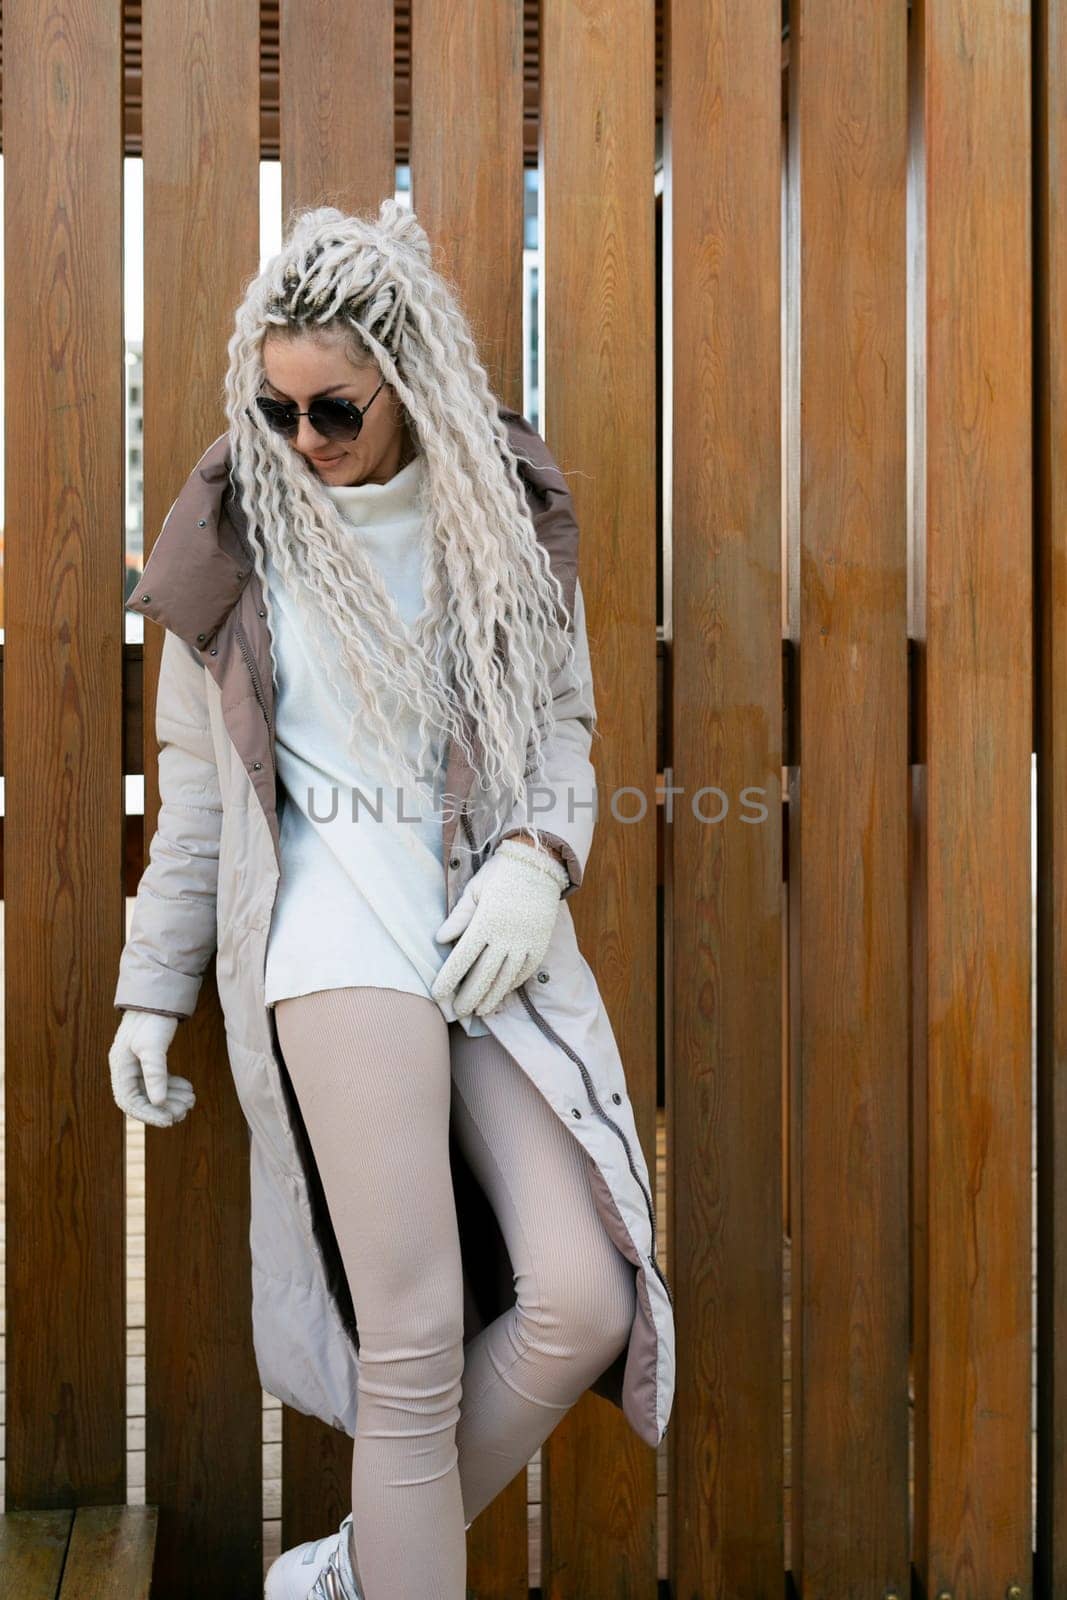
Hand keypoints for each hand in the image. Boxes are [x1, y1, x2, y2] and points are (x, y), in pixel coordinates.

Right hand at [108, 1010, 192, 1127]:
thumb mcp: (153, 1045)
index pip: (130, 1102)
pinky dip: (173, 1088)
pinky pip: (159, 1082)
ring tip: (191, 1100)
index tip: (169, 1121)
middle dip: (165, 1108)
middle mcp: (126, 1069)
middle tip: (186, 1109)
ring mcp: (137, 1065)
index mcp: (120, 1067)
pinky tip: (188, 1088)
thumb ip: (155, 1073)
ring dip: (171, 1099)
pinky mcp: (149, 1061)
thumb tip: (158, 1101)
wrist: (157, 997)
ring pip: (153, 1092)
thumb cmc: (152, 1019)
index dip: (149, 1115)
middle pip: (143, 1099)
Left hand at [432, 837, 569, 1017]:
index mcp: (485, 922)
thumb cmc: (500, 874)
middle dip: (469, 996)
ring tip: (480, 1011)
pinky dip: (512, 985)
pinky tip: (503, 994)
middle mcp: (506, 936)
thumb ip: (459, 917)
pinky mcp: (540, 944)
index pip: (462, 958)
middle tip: (458, 1011)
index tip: (437, 995)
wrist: (539, 863)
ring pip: (505, 979)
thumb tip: (440, 939)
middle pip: (483, 975)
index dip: (449, 979)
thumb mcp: (474, 889)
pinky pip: (525, 972)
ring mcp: (525, 942)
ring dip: (491, 998)